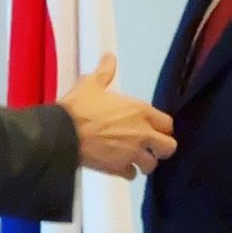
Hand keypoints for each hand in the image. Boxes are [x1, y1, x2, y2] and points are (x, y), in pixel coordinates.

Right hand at [60, 54, 176, 179]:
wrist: (62, 133)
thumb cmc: (79, 107)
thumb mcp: (91, 83)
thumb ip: (105, 71)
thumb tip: (109, 57)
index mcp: (140, 111)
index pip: (167, 123)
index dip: (162, 126)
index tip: (154, 127)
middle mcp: (141, 134)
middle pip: (169, 147)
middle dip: (161, 148)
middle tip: (151, 146)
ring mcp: (131, 153)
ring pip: (151, 165)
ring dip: (144, 162)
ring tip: (135, 158)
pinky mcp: (118, 169)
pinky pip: (131, 175)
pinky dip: (127, 172)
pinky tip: (120, 166)